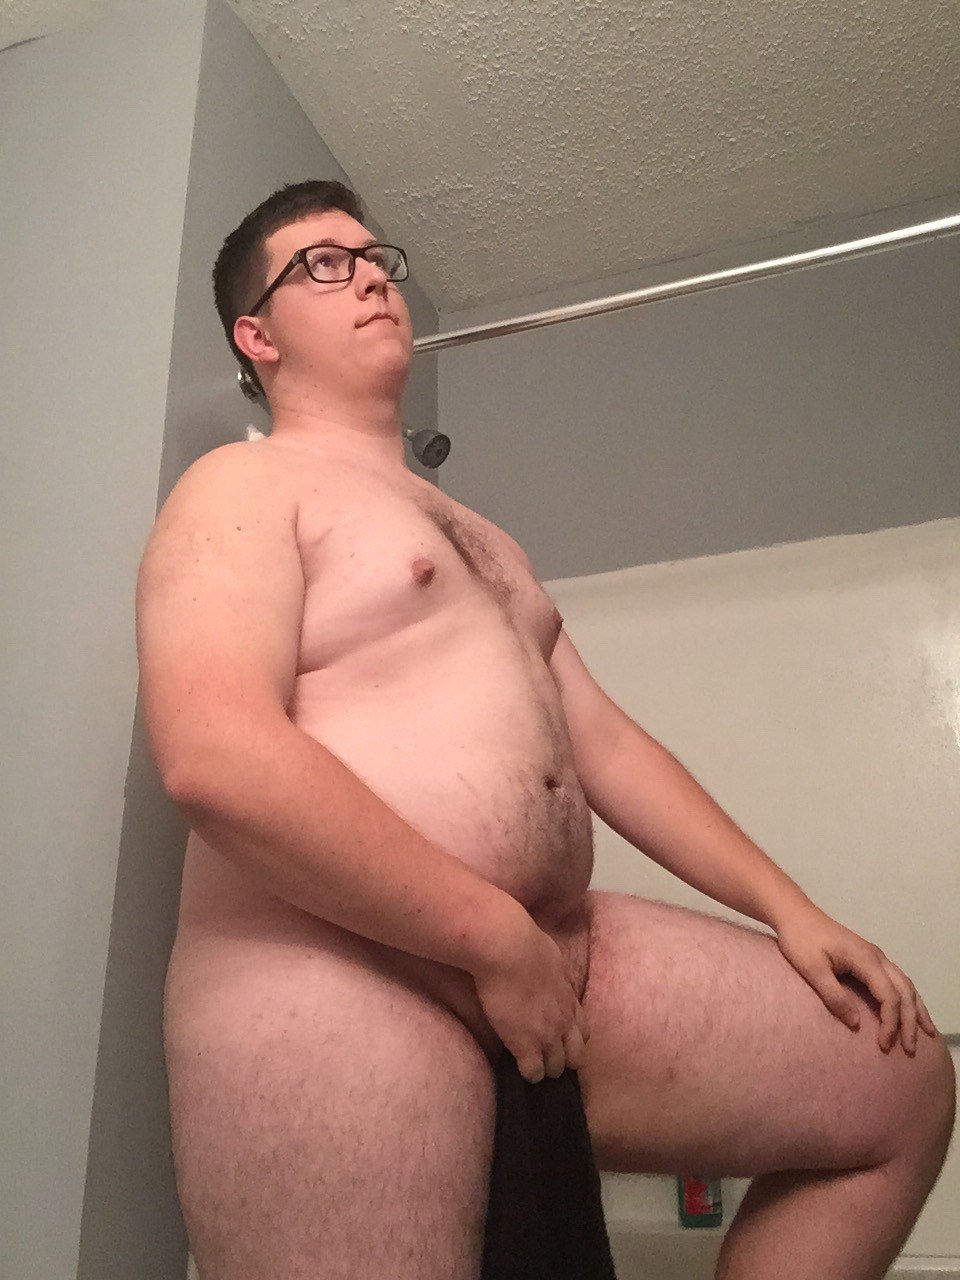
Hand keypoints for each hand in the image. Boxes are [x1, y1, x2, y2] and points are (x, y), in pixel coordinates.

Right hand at [471, 907, 589, 1083]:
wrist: (507, 949)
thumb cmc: (525, 943)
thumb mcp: (552, 958)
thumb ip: (555, 973)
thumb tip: (551, 970)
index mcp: (569, 999)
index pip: (582, 1031)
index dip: (572, 1039)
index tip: (561, 1040)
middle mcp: (563, 1021)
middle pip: (576, 1056)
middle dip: (565, 1060)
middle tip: (549, 1057)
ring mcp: (546, 1036)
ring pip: (557, 1068)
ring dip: (546, 1068)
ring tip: (534, 1065)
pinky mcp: (525, 1045)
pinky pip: (533, 1072)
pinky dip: (528, 1073)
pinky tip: (519, 1067)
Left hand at [774, 904, 937, 1054]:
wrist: (795, 914)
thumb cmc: (800, 940)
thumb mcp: (811, 969)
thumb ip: (833, 996)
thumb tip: (856, 1024)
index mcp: (865, 959)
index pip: (888, 995)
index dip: (890, 1022)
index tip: (883, 1044)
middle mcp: (877, 957)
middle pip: (904, 991)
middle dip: (910, 1021)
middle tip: (910, 1049)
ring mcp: (876, 955)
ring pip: (906, 984)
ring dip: (916, 1009)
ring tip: (926, 1033)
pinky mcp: (870, 957)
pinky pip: (897, 979)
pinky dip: (908, 997)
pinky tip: (911, 1009)